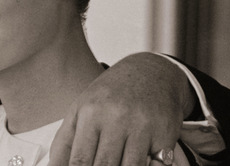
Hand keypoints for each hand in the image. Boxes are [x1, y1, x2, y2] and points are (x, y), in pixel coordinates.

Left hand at [48, 52, 194, 165]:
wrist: (151, 73)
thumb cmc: (110, 95)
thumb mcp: (80, 110)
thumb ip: (65, 142)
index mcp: (90, 113)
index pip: (80, 159)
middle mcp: (116, 119)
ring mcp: (142, 127)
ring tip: (114, 165)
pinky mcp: (165, 136)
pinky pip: (153, 165)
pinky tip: (137, 162)